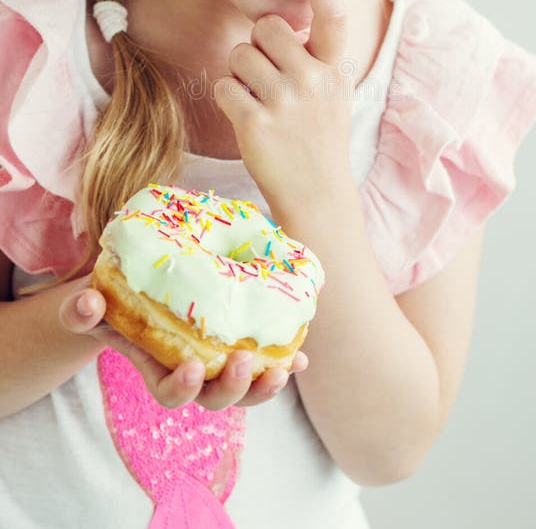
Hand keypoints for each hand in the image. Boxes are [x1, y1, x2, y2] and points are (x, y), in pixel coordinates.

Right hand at [58, 276, 307, 410]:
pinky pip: (266, 361)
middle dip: (233, 387)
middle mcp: (191, 372)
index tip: (191, 368)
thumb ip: (80, 309)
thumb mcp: (91, 305)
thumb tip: (87, 303)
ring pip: (245, 389)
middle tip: (244, 360)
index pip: (170, 394)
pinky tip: (301, 357)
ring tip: (283, 368)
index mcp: (157, 367)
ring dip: (266, 384)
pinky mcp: (241, 343)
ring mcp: (219, 361)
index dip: (182, 389)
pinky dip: (286, 362)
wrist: (138, 292)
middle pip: (215, 399)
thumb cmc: (111, 302)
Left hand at [213, 0, 353, 211]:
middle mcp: (313, 81)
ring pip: (240, 55)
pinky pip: (224, 86)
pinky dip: (229, 99)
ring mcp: (286, 103)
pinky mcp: (256, 124)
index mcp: (333, 70)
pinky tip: (246, 117)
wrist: (316, 195)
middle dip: (257, 45)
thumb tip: (277, 21)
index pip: (334, 19)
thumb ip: (314, 58)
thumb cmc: (317, 139)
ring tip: (258, 101)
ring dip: (240, 74)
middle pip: (266, 27)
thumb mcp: (331, 94)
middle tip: (266, 75)